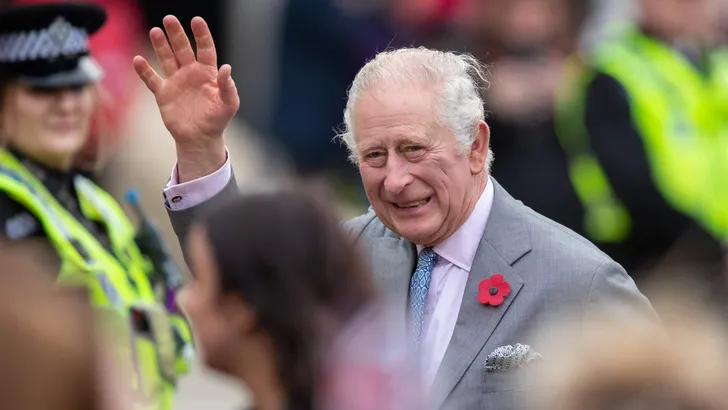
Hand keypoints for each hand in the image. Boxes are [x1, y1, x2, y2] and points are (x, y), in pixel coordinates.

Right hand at [133, 16, 237, 180]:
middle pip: (183, 49)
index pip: (205, 49)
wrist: (200, 138)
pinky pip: (151, 80)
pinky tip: (138, 60)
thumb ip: (228, 86)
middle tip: (169, 19)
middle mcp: (190, 73)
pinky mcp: (163, 94)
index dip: (201, 35)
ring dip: (160, 45)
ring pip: (166, 59)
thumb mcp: (228, 104)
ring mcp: (175, 82)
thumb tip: (226, 68)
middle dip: (176, 34)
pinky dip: (144, 71)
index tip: (196, 21)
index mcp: (207, 73)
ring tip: (155, 31)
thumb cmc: (217, 120)